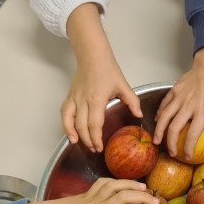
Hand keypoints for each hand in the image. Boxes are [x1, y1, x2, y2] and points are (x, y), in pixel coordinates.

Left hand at [27, 179, 159, 203]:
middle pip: (127, 197)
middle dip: (143, 197)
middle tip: (156, 200)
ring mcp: (95, 197)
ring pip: (117, 185)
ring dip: (131, 184)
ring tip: (144, 187)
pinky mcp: (88, 192)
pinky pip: (104, 182)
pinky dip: (115, 181)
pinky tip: (122, 183)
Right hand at [63, 3, 141, 151]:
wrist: (92, 55)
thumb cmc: (106, 68)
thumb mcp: (123, 85)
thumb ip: (132, 101)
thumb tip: (139, 115)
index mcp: (96, 98)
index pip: (94, 124)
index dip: (96, 138)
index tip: (99, 147)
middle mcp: (83, 100)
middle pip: (82, 126)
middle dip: (87, 140)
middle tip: (94, 148)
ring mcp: (74, 98)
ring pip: (70, 121)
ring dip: (74, 134)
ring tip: (79, 144)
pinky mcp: (69, 96)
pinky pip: (64, 113)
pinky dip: (65, 124)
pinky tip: (69, 133)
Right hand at [153, 44, 203, 158]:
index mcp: (203, 110)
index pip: (193, 134)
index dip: (188, 147)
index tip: (187, 156)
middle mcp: (189, 106)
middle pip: (174, 128)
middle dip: (171, 144)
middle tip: (172, 152)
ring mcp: (179, 98)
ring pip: (164, 117)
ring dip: (159, 131)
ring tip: (157, 141)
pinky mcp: (174, 91)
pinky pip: (164, 105)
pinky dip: (160, 114)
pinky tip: (158, 121)